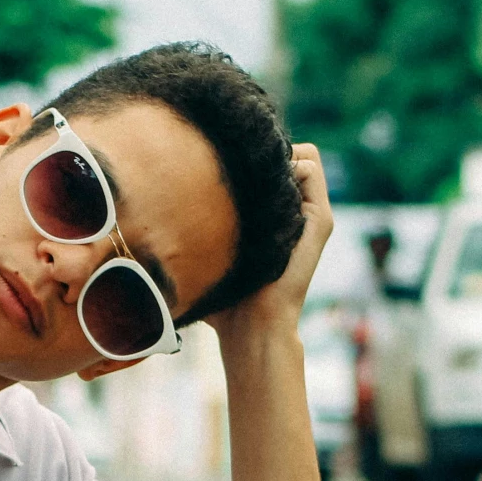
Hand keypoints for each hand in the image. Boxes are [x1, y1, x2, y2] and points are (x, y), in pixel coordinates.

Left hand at [210, 142, 335, 343]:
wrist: (249, 327)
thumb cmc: (221, 297)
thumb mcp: (208, 251)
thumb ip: (199, 223)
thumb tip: (161, 194)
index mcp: (275, 214)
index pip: (273, 159)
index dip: (250, 154)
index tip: (222, 163)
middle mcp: (297, 210)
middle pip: (291, 152)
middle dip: (264, 152)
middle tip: (235, 168)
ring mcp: (312, 214)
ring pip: (305, 157)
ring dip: (278, 157)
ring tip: (252, 180)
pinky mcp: (320, 221)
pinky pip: (311, 169)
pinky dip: (291, 164)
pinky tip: (265, 188)